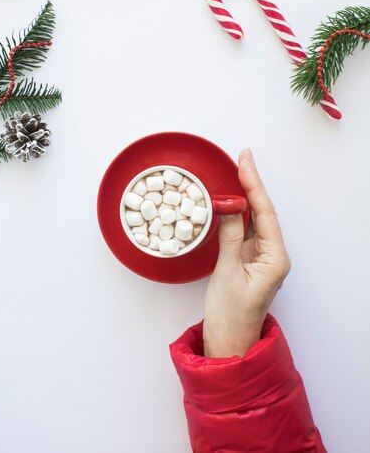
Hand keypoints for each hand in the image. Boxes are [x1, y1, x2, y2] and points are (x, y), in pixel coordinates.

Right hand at [203, 148, 290, 357]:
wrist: (228, 344)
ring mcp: (261, 258)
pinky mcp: (249, 260)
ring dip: (245, 195)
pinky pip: (245, 230)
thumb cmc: (230, 317)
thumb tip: (230, 205)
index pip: (265, 213)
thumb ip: (229, 236)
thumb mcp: (226, 273)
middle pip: (263, 212)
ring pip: (254, 219)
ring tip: (236, 170)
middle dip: (251, 183)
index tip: (244, 161)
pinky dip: (238, 213)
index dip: (254, 184)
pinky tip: (232, 199)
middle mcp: (272, 255)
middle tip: (242, 157)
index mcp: (275, 259)